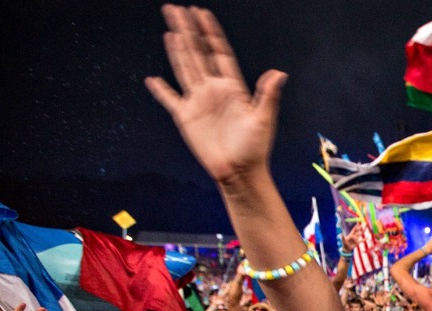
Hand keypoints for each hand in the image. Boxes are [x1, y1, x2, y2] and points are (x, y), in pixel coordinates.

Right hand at [146, 6, 287, 183]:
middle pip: (197, 53)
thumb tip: (279, 73)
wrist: (239, 173)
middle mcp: (213, 91)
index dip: (210, 33)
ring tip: (170, 29)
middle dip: (187, 30)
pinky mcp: (186, 118)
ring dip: (176, 49)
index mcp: (232, 88)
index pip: (218, 52)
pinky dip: (160, 90)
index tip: (202, 13)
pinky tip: (152, 79)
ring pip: (184, 68)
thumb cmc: (255, 149)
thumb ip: (267, 95)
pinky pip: (170, 99)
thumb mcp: (264, 120)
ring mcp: (198, 102)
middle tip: (176, 8)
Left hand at [340, 224, 365, 252]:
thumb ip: (343, 237)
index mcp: (351, 234)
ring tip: (365, 228)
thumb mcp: (343, 240)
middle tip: (363, 224)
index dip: (356, 226)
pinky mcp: (357, 242)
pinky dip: (364, 239)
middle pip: (358, 230)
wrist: (346, 248)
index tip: (358, 223)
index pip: (354, 229)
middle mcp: (354, 236)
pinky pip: (361, 240)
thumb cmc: (344, 244)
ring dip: (363, 231)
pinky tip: (367, 238)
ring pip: (360, 234)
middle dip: (360, 227)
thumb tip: (341, 233)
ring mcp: (356, 239)